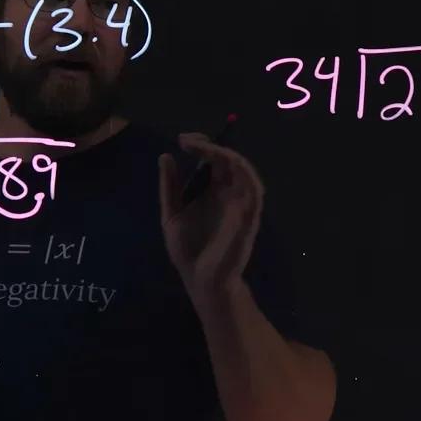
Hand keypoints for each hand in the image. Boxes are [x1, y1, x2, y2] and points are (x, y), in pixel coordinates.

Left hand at [158, 132, 264, 299]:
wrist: (200, 280)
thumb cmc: (188, 250)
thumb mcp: (171, 214)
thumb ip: (169, 187)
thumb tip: (166, 156)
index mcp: (211, 191)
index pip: (213, 159)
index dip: (202, 146)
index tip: (183, 140)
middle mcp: (228, 193)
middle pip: (227, 160)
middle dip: (209, 145)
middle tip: (188, 140)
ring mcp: (239, 203)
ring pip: (243, 169)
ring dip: (226, 154)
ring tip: (203, 147)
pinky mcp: (248, 216)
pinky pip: (255, 190)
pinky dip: (246, 173)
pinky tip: (231, 162)